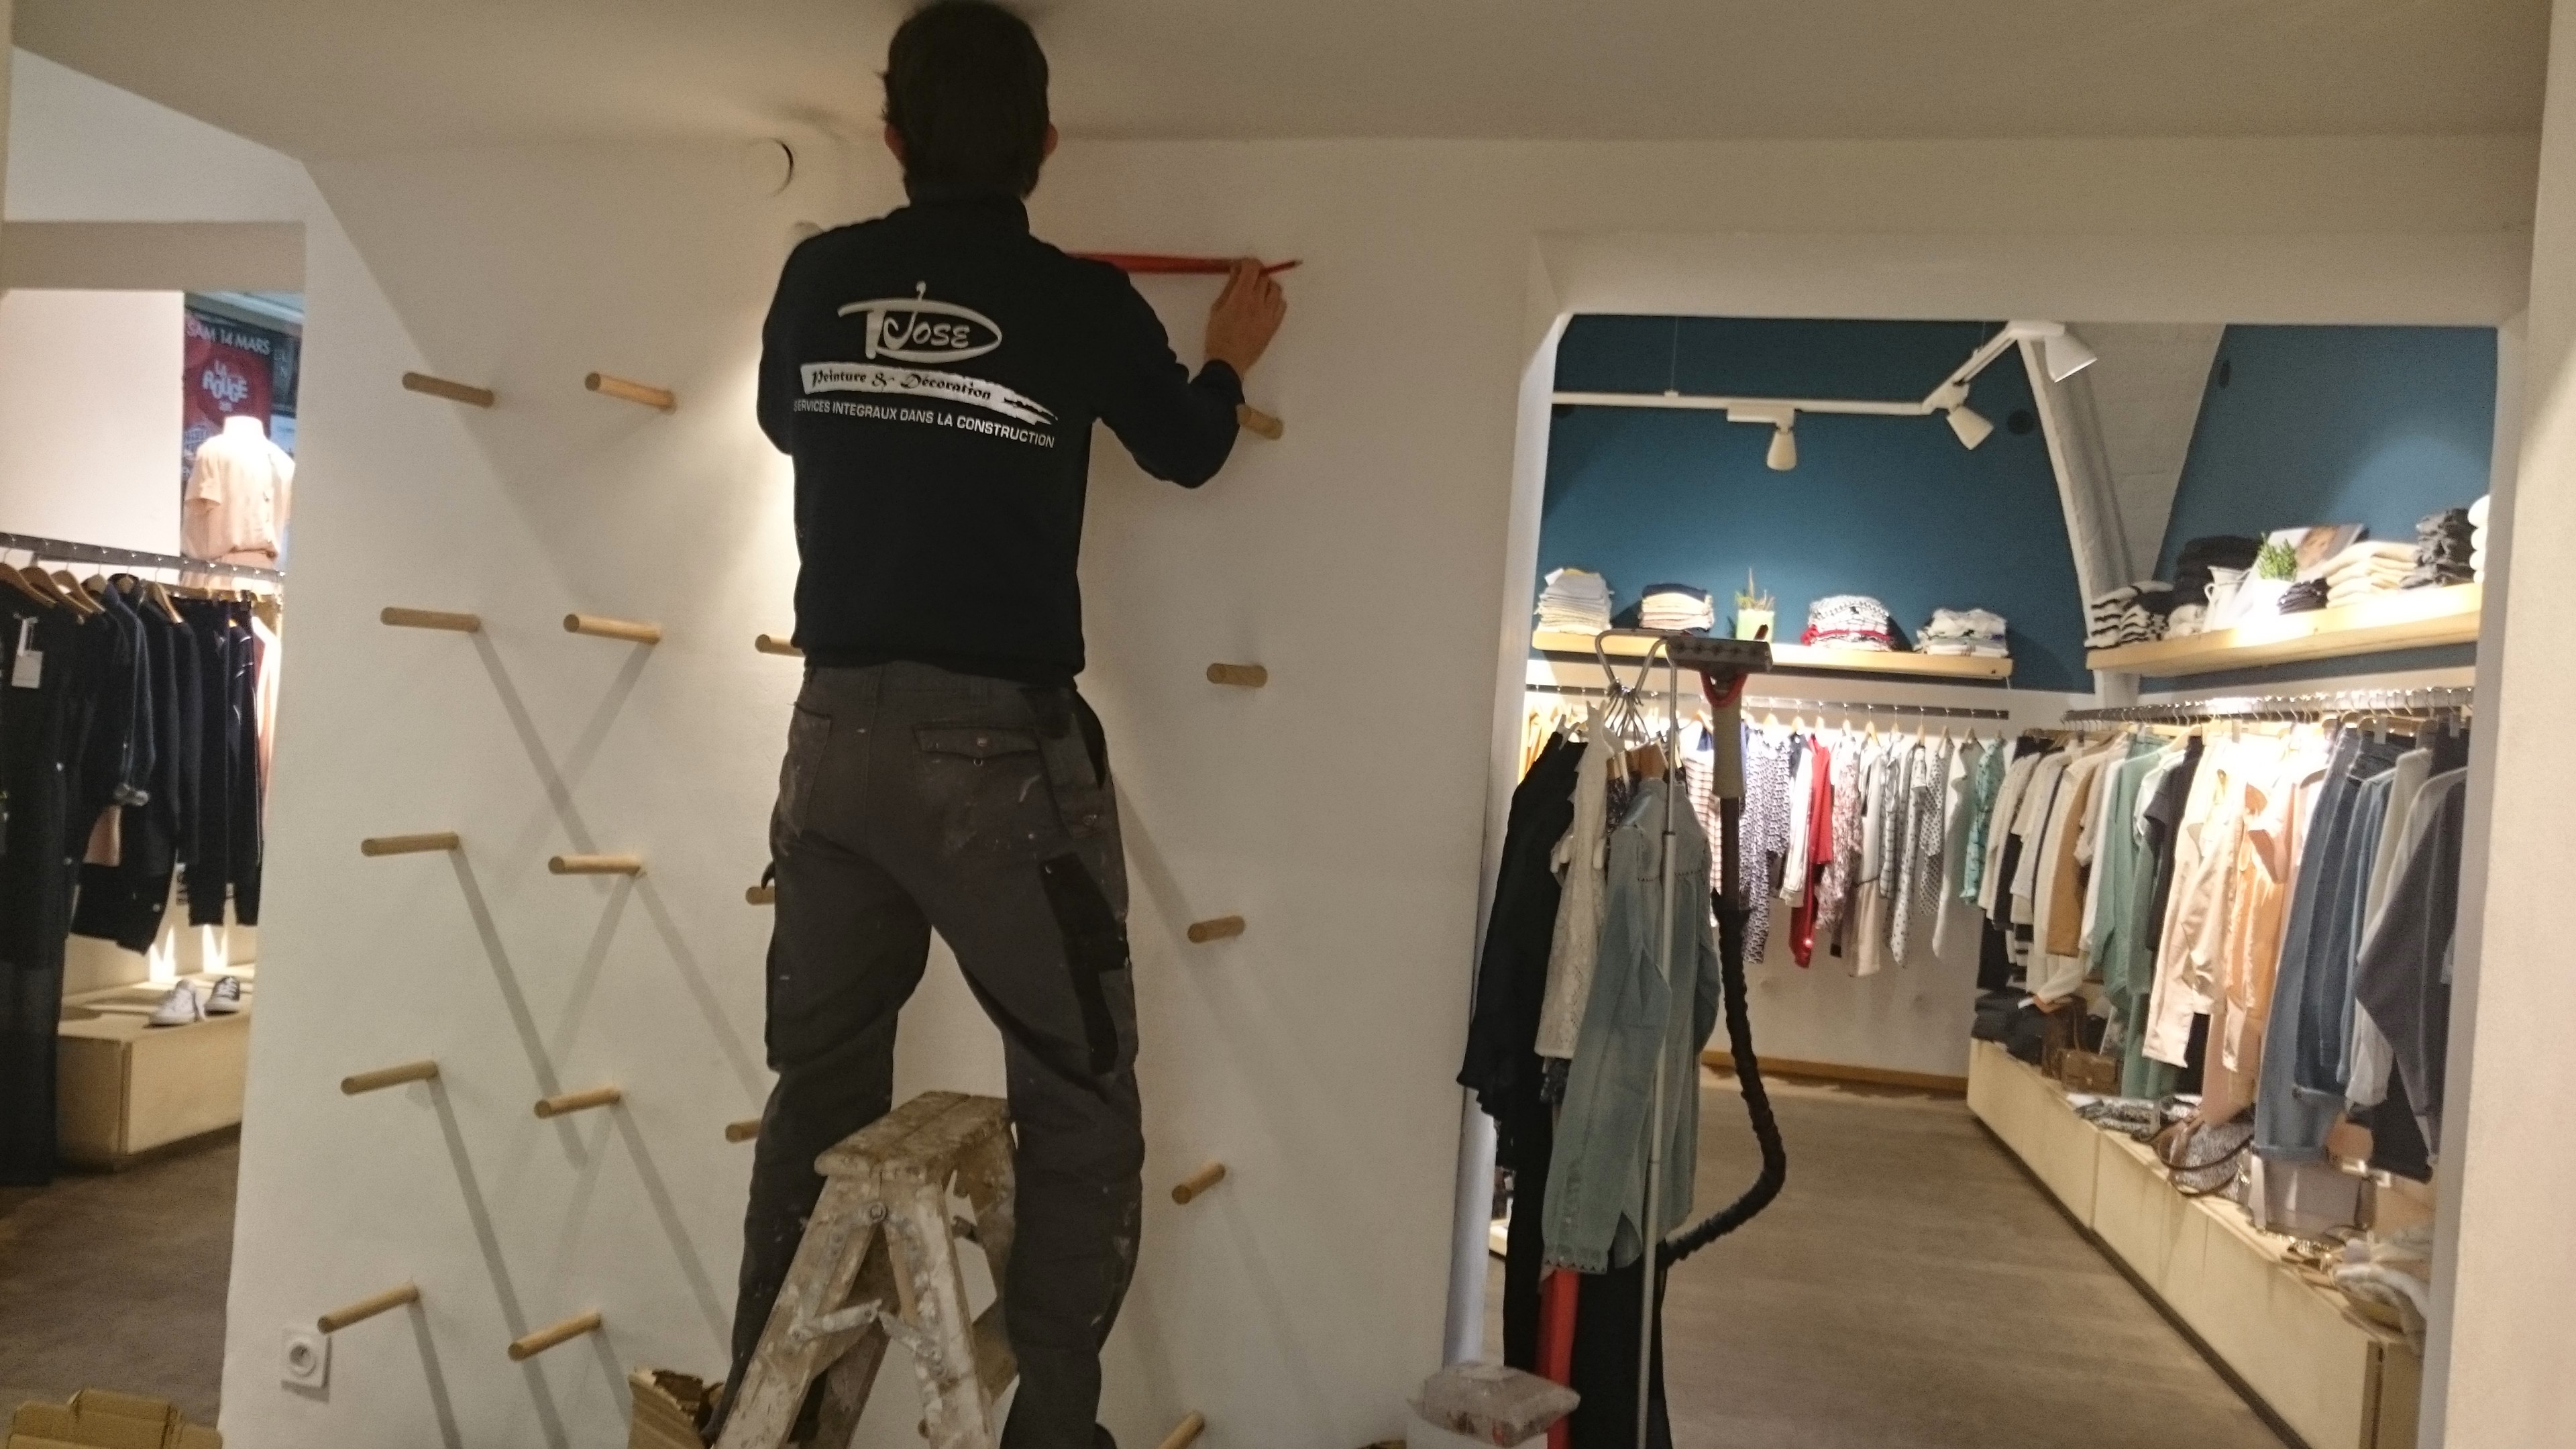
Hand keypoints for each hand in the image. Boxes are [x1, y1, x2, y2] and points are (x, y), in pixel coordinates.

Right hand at [1205, 259, 1285, 376]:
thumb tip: (1237, 270)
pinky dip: (1275, 300)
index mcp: (1242, 297)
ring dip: (1267, 286)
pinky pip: (1282, 305)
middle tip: (1246, 279)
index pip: (1252, 268)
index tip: (1241, 266)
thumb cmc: (1217, 335)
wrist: (1228, 363)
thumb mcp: (1217, 308)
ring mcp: (1269, 315)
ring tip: (1258, 292)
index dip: (1248, 262)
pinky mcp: (1274, 325)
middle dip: (1255, 274)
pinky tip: (1265, 305)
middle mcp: (1259, 303)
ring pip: (1276, 289)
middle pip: (1264, 277)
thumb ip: (1229, 287)